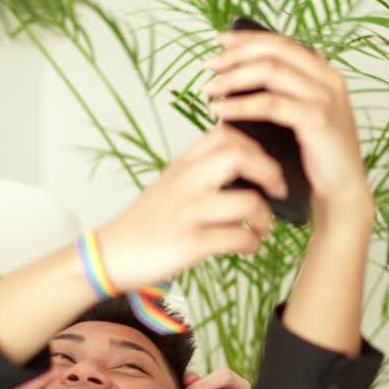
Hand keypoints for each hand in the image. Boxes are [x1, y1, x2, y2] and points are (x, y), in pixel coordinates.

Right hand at [94, 124, 287, 290]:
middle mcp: (186, 183)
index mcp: (182, 166)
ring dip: (266, 218)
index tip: (263, 163)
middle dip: (270, 173)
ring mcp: (189, 212)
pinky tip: (248, 247)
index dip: (254, 145)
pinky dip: (252, 244)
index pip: (225, 134)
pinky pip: (239, 238)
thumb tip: (243, 169)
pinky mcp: (191, 243)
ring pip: (248, 202)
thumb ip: (199, 172)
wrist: (111, 255)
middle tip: (277, 191)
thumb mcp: (168, 186)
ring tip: (262, 228)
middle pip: (241, 157)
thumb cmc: (144, 224)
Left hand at [203, 31, 371, 215]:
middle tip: (209, 66)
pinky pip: (272, 104)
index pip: (283, 42)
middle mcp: (328, 79)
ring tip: (209, 90)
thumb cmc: (314, 159)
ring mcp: (325, 98)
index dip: (249, 38)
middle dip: (237, 55)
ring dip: (234, 79)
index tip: (220, 41)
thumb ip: (282, 94)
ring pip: (271, 72)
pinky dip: (242, 105)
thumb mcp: (297, 118)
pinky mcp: (317, 121)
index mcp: (324, 73)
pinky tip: (221, 111)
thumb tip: (243, 74)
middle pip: (275, 51)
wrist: (340, 194)